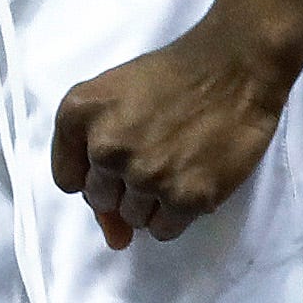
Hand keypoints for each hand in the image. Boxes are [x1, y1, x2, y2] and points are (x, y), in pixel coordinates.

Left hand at [51, 11, 299, 249]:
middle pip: (101, 201)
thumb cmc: (174, 76)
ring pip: (133, 219)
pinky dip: (177, 214)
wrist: (234, 66)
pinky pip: (164, 231)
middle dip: (125, 187)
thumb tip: (113, 236)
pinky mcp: (185, 197)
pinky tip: (191, 181)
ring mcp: (145, 176)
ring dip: (153, 202)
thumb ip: (93, 154)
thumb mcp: (113, 92)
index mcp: (79, 114)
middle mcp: (105, 148)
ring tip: (177, 164)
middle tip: (156, 155)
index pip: (68, 179)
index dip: (95, 174)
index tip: (119, 158)